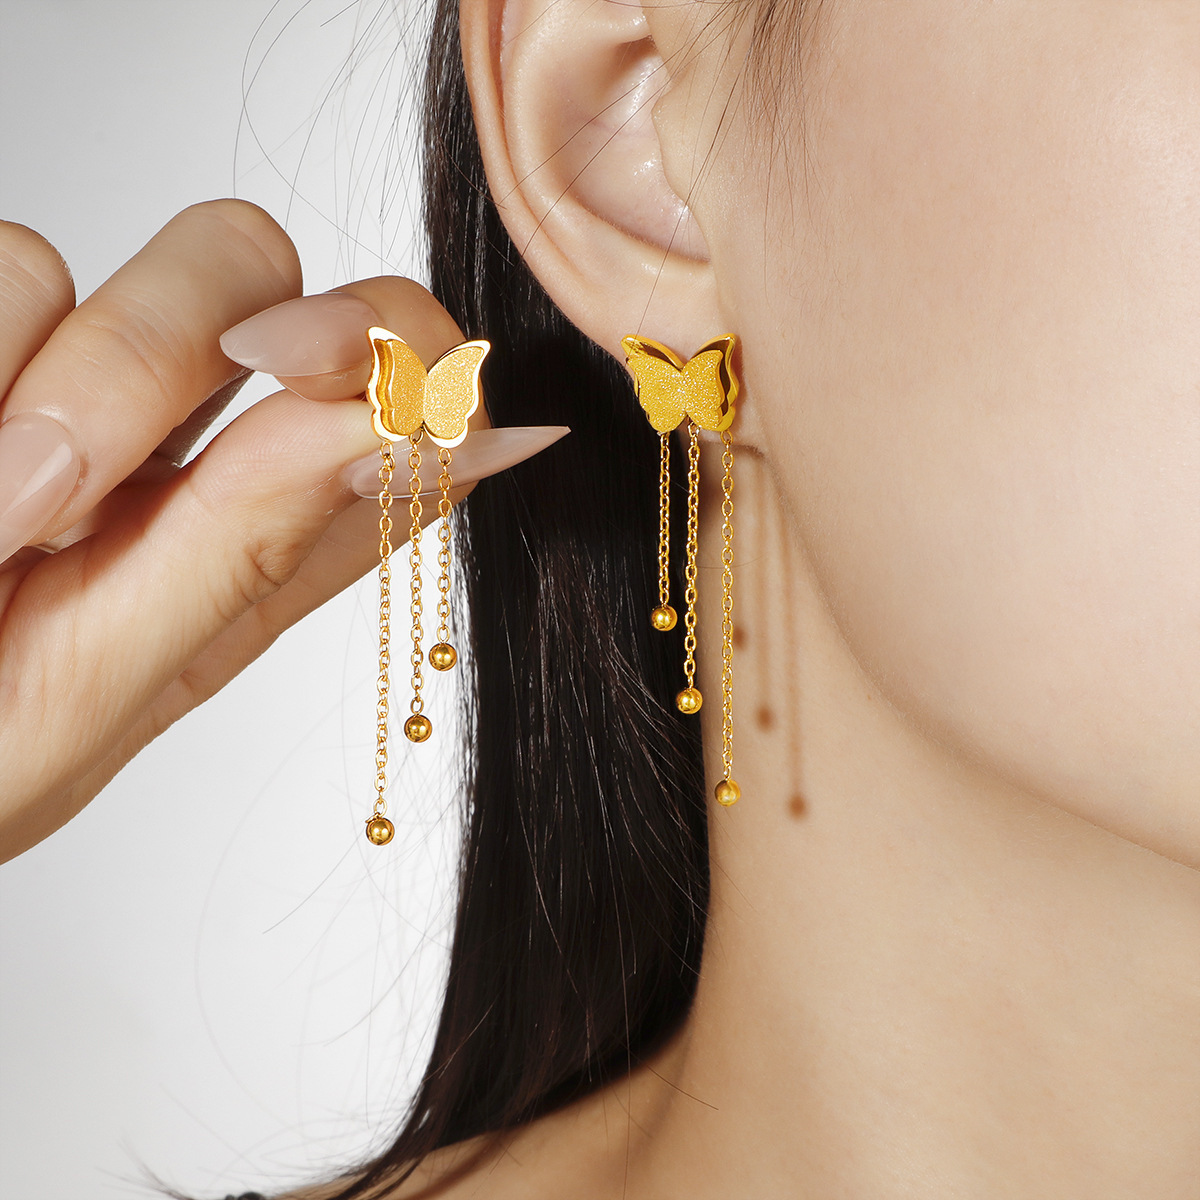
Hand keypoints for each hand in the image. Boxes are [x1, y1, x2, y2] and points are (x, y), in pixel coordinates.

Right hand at [0, 201, 563, 862]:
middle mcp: (178, 452)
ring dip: (43, 400)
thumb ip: (248, 546)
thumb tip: (415, 434)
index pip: (411, 404)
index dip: (412, 367)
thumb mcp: (89, 692)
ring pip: (95, 267)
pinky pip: (2, 266)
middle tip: (59, 490)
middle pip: (261, 278)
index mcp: (259, 546)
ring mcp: (65, 389)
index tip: (330, 396)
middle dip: (156, 349)